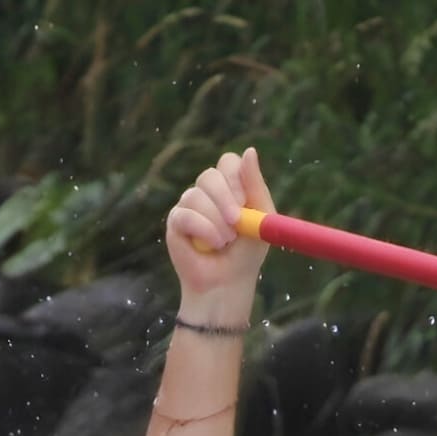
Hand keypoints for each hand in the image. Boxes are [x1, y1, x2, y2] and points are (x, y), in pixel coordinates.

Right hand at [165, 147, 272, 308]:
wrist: (228, 284)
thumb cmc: (246, 254)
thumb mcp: (260, 218)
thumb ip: (256, 185)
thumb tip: (249, 150)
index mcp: (230, 186)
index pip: (228, 163)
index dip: (235, 178)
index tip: (243, 201)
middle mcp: (208, 192)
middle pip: (210, 175)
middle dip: (225, 199)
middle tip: (236, 223)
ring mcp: (190, 204)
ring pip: (196, 195)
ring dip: (215, 221)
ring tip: (225, 242)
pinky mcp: (176, 221)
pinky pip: (185, 214)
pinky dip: (203, 229)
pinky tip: (212, 245)